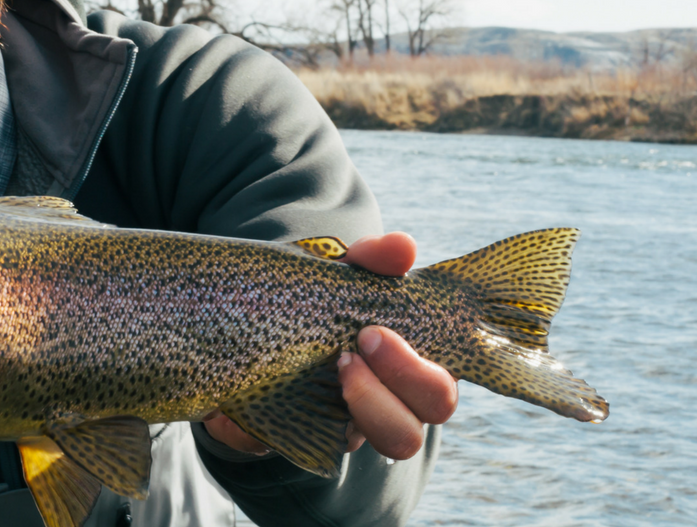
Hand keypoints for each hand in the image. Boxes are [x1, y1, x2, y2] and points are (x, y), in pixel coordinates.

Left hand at [205, 232, 458, 460]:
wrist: (248, 333)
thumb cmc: (315, 302)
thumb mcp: (339, 273)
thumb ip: (371, 259)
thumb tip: (404, 248)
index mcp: (415, 361)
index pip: (447, 378)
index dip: (425, 365)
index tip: (375, 329)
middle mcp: (401, 399)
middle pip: (437, 409)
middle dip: (405, 376)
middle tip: (357, 345)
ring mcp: (365, 425)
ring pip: (402, 441)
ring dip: (374, 405)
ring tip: (337, 368)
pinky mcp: (319, 441)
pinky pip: (329, 449)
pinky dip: (311, 421)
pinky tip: (276, 392)